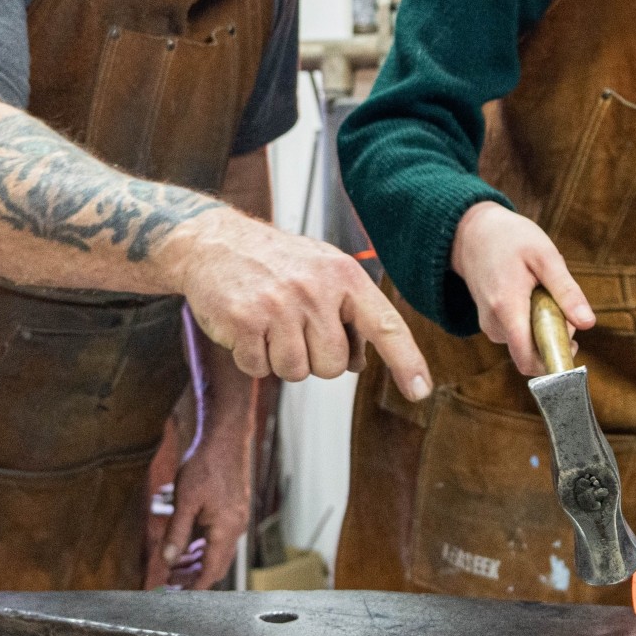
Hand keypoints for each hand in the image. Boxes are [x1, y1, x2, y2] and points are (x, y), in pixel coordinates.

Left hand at [147, 415, 250, 589]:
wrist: (225, 439)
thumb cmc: (206, 466)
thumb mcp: (185, 502)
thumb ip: (176, 534)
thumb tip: (167, 561)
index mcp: (226, 530)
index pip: (211, 571)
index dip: (194, 587)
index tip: (176, 596)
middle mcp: (235, 528)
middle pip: (216, 564)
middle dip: (193, 576)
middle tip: (170, 582)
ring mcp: (235, 518)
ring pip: (216, 550)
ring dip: (195, 559)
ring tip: (173, 564)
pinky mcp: (231, 509)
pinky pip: (217, 535)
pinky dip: (201, 543)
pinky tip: (184, 540)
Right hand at [164, 206, 429, 400]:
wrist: (214, 242)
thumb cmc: (276, 262)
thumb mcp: (323, 272)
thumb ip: (348, 313)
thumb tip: (360, 362)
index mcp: (344, 276)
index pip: (385, 325)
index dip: (406, 361)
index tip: (420, 392)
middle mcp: (316, 289)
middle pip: (333, 366)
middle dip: (314, 358)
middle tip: (294, 328)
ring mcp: (279, 305)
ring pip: (296, 372)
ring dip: (280, 359)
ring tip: (269, 325)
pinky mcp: (244, 320)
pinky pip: (258, 369)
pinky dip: (251, 358)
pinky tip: (247, 328)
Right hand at [449, 202, 592, 376]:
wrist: (473, 233)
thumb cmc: (511, 239)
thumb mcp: (545, 256)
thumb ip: (566, 291)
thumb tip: (588, 324)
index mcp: (507, 308)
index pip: (527, 358)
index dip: (553, 363)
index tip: (573, 346)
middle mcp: (494, 324)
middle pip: (533, 352)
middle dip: (555, 336)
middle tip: (561, 301)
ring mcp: (490, 326)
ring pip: (528, 343)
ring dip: (545, 326)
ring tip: (542, 291)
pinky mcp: (491, 324)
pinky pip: (520, 334)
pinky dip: (533, 321)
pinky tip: (531, 295)